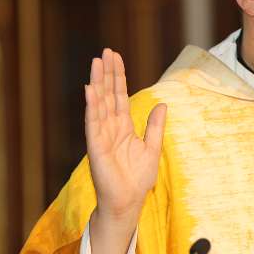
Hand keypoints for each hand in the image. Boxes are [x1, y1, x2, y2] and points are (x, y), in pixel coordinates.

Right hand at [85, 48, 166, 222]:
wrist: (128, 202)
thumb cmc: (138, 179)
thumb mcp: (153, 147)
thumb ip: (155, 126)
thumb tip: (162, 104)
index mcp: (123, 127)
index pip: (119, 96)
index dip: (118, 76)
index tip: (116, 57)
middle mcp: (110, 128)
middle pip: (107, 94)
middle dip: (106, 73)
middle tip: (105, 52)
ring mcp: (101, 136)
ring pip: (99, 103)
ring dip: (97, 83)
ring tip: (96, 63)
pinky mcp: (96, 147)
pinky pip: (93, 123)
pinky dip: (92, 106)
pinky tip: (91, 90)